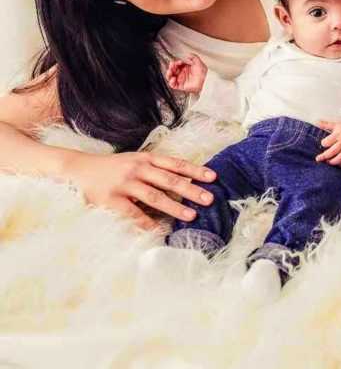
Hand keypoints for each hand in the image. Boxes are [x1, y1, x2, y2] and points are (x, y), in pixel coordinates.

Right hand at [62, 150, 216, 230]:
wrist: (80, 169)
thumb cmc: (114, 167)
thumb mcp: (136, 160)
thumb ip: (156, 168)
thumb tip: (184, 180)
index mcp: (146, 158)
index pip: (176, 164)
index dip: (195, 170)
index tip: (213, 177)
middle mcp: (138, 169)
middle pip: (170, 180)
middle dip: (191, 190)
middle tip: (209, 199)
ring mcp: (125, 184)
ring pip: (155, 197)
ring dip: (175, 207)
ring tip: (192, 215)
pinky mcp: (112, 199)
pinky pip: (133, 213)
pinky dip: (147, 222)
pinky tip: (160, 229)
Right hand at [165, 54, 207, 94]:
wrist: (206, 81)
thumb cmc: (203, 73)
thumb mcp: (199, 62)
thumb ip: (194, 57)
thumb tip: (188, 54)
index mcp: (185, 68)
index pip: (177, 64)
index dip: (175, 62)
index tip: (178, 61)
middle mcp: (182, 74)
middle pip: (172, 70)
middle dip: (171, 67)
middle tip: (172, 65)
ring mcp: (181, 80)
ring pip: (170, 77)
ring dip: (168, 74)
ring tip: (170, 71)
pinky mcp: (181, 86)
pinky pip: (173, 85)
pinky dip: (171, 82)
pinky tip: (173, 78)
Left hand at [315, 120, 340, 166]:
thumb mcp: (336, 124)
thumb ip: (326, 124)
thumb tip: (317, 122)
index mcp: (338, 135)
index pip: (328, 142)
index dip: (324, 143)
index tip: (323, 143)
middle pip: (332, 152)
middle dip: (324, 156)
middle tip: (318, 158)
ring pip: (340, 158)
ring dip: (332, 162)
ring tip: (327, 161)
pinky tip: (336, 163)